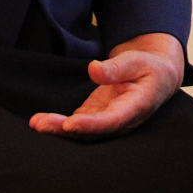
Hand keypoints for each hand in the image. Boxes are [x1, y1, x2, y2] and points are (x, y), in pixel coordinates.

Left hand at [30, 33, 183, 137]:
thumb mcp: (137, 61)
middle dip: (66, 130)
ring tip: (36, 124)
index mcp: (135, 108)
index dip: (91, 125)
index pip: (112, 121)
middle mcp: (120, 121)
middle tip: (42, 125)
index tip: (70, 124)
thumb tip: (93, 69)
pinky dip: (58, 125)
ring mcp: (107, 121)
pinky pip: (76, 125)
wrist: (155, 77)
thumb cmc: (148, 68)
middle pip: (92, 132)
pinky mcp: (96, 117)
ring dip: (58, 129)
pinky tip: (39, 122)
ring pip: (82, 132)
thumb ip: (116, 67)